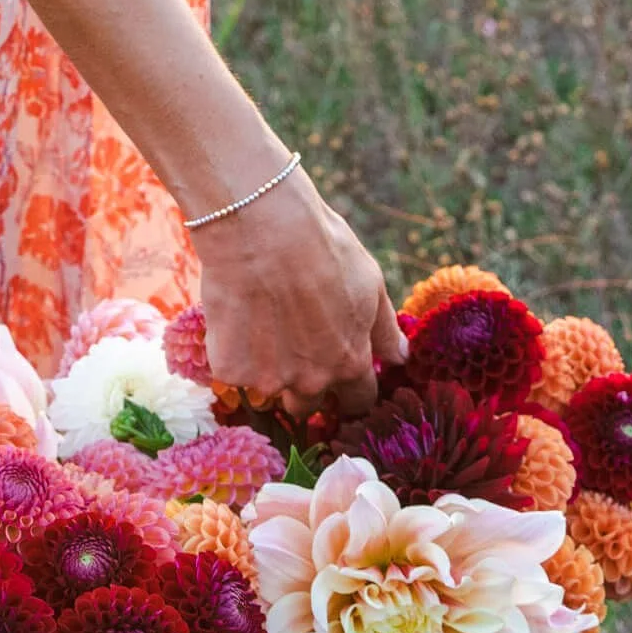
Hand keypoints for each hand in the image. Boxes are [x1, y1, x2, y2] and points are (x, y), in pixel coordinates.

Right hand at [194, 167, 406, 420]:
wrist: (262, 227)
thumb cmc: (321, 246)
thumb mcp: (370, 283)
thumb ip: (384, 329)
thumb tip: (401, 358)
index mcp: (351, 362)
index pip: (358, 401)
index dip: (349, 389)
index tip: (336, 372)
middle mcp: (313, 381)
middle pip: (308, 405)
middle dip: (303, 381)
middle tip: (289, 339)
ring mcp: (269, 380)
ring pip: (269, 389)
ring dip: (266, 367)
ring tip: (261, 319)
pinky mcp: (230, 371)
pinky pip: (231, 371)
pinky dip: (231, 350)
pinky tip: (236, 312)